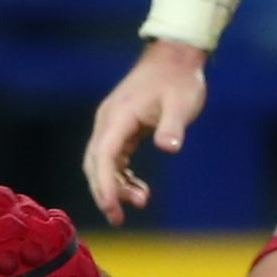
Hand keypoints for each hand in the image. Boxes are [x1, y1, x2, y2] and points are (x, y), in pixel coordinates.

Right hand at [82, 40, 209, 224]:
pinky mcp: (121, 127)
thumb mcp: (181, 103)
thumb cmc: (179, 80)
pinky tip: (137, 189)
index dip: (105, 184)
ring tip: (140, 201)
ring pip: (102, 162)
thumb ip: (173, 126)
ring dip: (115, 185)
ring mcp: (113, 124)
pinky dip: (121, 175)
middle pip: (95, 163)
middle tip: (118, 218)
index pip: (104, 155)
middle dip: (104, 192)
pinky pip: (114, 157)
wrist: (175, 58)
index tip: (112, 207)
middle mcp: (108, 121)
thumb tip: (169, 147)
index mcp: (118, 116)